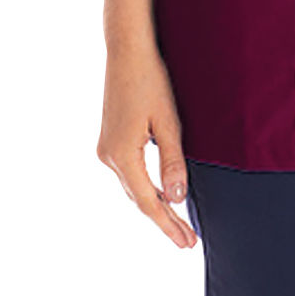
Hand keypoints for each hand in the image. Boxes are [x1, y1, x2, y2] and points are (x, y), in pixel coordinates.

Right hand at [99, 52, 197, 248]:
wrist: (127, 52)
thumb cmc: (151, 81)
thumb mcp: (169, 123)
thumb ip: (173, 162)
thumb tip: (176, 199)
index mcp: (121, 155)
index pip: (149, 202)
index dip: (168, 224)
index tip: (186, 243)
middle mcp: (108, 157)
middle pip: (139, 199)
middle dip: (164, 220)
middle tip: (188, 241)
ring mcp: (106, 149)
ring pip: (133, 188)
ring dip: (156, 205)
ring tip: (180, 224)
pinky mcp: (110, 142)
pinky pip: (130, 174)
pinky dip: (147, 188)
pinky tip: (163, 195)